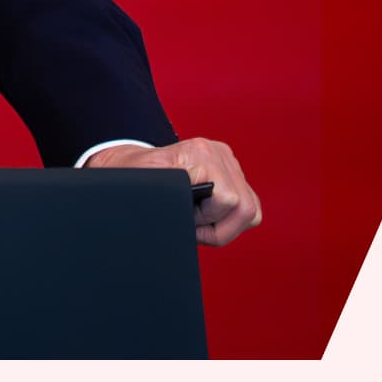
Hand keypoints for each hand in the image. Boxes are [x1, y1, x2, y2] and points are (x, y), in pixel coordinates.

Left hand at [86, 138, 261, 246]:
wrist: (130, 163)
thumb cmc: (132, 176)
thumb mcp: (141, 189)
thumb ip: (163, 202)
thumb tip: (180, 223)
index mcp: (198, 153)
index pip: (227, 200)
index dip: (206, 220)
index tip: (185, 220)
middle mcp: (218, 153)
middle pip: (246, 209)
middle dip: (219, 228)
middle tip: (192, 227)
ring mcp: (228, 161)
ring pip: (250, 210)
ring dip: (225, 225)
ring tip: (198, 221)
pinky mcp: (231, 171)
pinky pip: (247, 205)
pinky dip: (228, 219)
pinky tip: (205, 216)